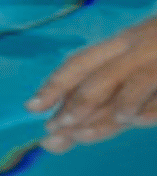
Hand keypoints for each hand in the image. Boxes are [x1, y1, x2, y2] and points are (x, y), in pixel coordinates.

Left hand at [28, 15, 156, 150]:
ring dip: (103, 113)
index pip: (82, 62)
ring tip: (79, 134)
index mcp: (124, 42)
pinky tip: (131, 122)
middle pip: (98, 77)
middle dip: (74, 106)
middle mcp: (137, 47)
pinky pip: (156, 98)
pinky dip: (146, 111)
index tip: (30, 107)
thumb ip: (116, 86)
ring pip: (126, 88)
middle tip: (53, 131)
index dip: (55, 84)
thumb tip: (76, 121)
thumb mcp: (140, 55)